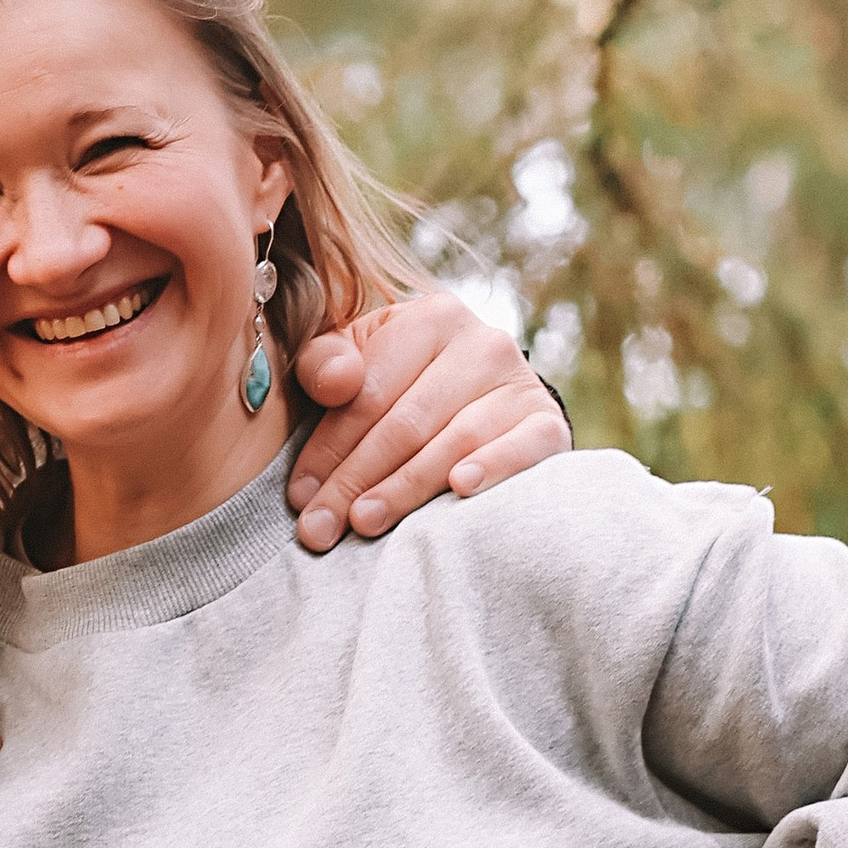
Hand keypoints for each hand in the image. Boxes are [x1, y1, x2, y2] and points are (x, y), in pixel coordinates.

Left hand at [289, 290, 569, 552]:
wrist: (479, 398)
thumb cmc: (400, 384)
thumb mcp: (358, 362)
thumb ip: (326, 364)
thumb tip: (337, 381)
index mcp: (428, 318)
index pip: (369, 393)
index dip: (328, 447)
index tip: (299, 497)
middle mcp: (481, 342)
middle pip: (407, 422)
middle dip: (356, 479)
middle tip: (321, 529)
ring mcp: (519, 382)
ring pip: (455, 440)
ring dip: (406, 487)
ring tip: (365, 523)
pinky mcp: (548, 421)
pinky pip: (523, 447)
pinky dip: (493, 466)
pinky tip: (460, 488)